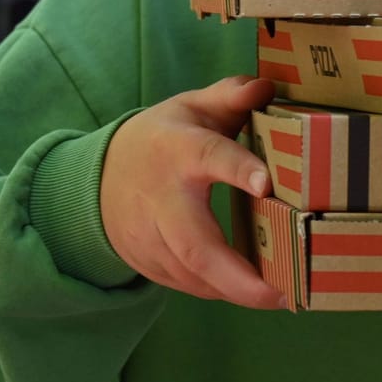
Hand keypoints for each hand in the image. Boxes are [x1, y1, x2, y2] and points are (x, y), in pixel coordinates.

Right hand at [99, 75, 285, 308]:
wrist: (100, 177)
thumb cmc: (163, 139)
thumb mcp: (192, 107)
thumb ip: (231, 96)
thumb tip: (267, 85)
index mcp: (179, 150)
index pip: (208, 156)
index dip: (236, 168)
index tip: (266, 183)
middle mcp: (162, 198)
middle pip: (195, 244)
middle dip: (237, 275)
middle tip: (282, 293)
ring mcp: (151, 237)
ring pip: (192, 274)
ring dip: (236, 291)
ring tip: (282, 296)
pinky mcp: (149, 263)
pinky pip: (187, 285)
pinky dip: (220, 292)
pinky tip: (252, 293)